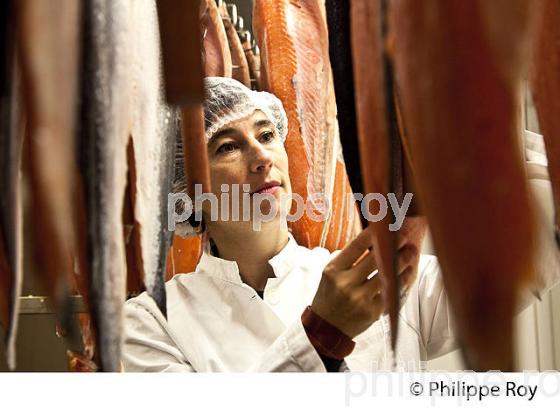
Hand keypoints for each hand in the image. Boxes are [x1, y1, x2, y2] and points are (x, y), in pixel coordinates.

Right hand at [311, 217, 426, 339]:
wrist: (327, 327)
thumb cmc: (330, 295)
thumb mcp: (331, 273)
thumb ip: (349, 257)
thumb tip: (373, 237)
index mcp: (334, 270)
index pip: (356, 246)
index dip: (373, 234)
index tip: (385, 227)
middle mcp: (346, 283)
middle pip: (375, 259)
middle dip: (392, 246)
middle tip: (403, 237)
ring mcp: (360, 298)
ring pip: (387, 275)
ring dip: (402, 262)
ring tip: (410, 252)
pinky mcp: (372, 311)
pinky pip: (392, 292)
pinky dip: (402, 280)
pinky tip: (408, 271)